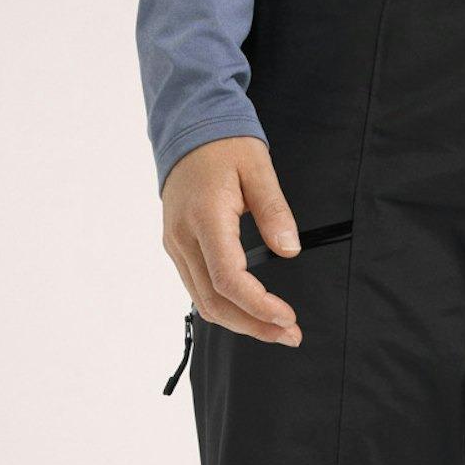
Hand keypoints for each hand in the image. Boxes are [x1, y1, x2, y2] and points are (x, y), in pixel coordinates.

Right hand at [161, 137, 302, 345]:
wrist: (188, 129)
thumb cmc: (224, 145)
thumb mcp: (259, 169)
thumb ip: (275, 211)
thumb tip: (289, 250)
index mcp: (204, 217)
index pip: (228, 279)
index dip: (258, 306)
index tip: (287, 317)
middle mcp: (183, 237)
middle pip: (213, 301)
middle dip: (253, 325)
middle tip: (289, 335)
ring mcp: (175, 244)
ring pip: (202, 301)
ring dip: (239, 322)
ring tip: (275, 330)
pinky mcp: (176, 247)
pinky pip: (197, 288)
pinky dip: (224, 306)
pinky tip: (250, 310)